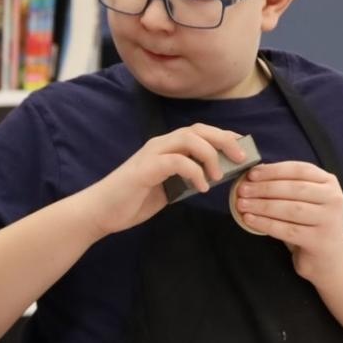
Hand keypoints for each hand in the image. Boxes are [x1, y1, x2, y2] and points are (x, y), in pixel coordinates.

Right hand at [78, 124, 247, 236]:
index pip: (200, 132)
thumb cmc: (131, 201)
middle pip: (199, 130)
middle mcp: (159, 145)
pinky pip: (178, 162)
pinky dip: (194, 173)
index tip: (242, 149)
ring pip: (189, 139)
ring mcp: (151, 155)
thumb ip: (185, 179)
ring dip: (210, 155)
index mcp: (164, 148)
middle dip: (224, 140)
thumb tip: (213, 176)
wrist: (100, 212)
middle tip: (240, 158)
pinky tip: (200, 188)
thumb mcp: (167, 188)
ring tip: (218, 176)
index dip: (224, 136)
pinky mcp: (145, 169)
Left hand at [233, 161, 342, 282]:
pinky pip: (287, 230)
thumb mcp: (302, 199)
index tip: (251, 175)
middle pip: (295, 189)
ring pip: (291, 209)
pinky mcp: (319, 240)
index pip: (300, 170)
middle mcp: (333, 198)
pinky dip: (265, 223)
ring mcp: (328, 220)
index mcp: (328, 182)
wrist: (327, 255)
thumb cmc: (307, 222)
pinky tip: (248, 219)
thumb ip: (284, 185)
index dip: (274, 171)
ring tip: (241, 204)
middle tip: (241, 190)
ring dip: (262, 206)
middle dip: (264, 188)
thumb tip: (253, 174)